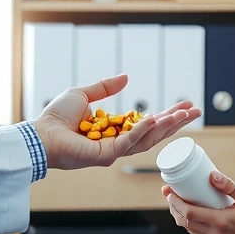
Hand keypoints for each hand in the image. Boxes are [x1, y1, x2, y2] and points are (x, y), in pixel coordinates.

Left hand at [31, 74, 201, 170]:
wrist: (39, 133)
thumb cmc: (56, 118)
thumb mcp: (84, 95)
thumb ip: (105, 88)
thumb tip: (126, 77)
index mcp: (114, 131)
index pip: (146, 123)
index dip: (166, 114)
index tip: (184, 105)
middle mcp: (117, 144)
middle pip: (153, 133)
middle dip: (175, 122)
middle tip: (195, 110)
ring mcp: (113, 152)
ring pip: (147, 139)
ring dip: (167, 126)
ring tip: (184, 113)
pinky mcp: (105, 155)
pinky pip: (128, 142)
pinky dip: (142, 130)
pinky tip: (156, 118)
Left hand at [163, 170, 234, 233]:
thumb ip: (229, 186)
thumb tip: (211, 175)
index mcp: (221, 222)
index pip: (189, 214)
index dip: (175, 202)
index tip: (169, 191)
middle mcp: (216, 233)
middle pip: (185, 222)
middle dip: (173, 208)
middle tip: (168, 192)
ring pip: (191, 229)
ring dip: (180, 215)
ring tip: (176, 200)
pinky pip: (200, 231)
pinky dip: (191, 220)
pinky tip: (192, 209)